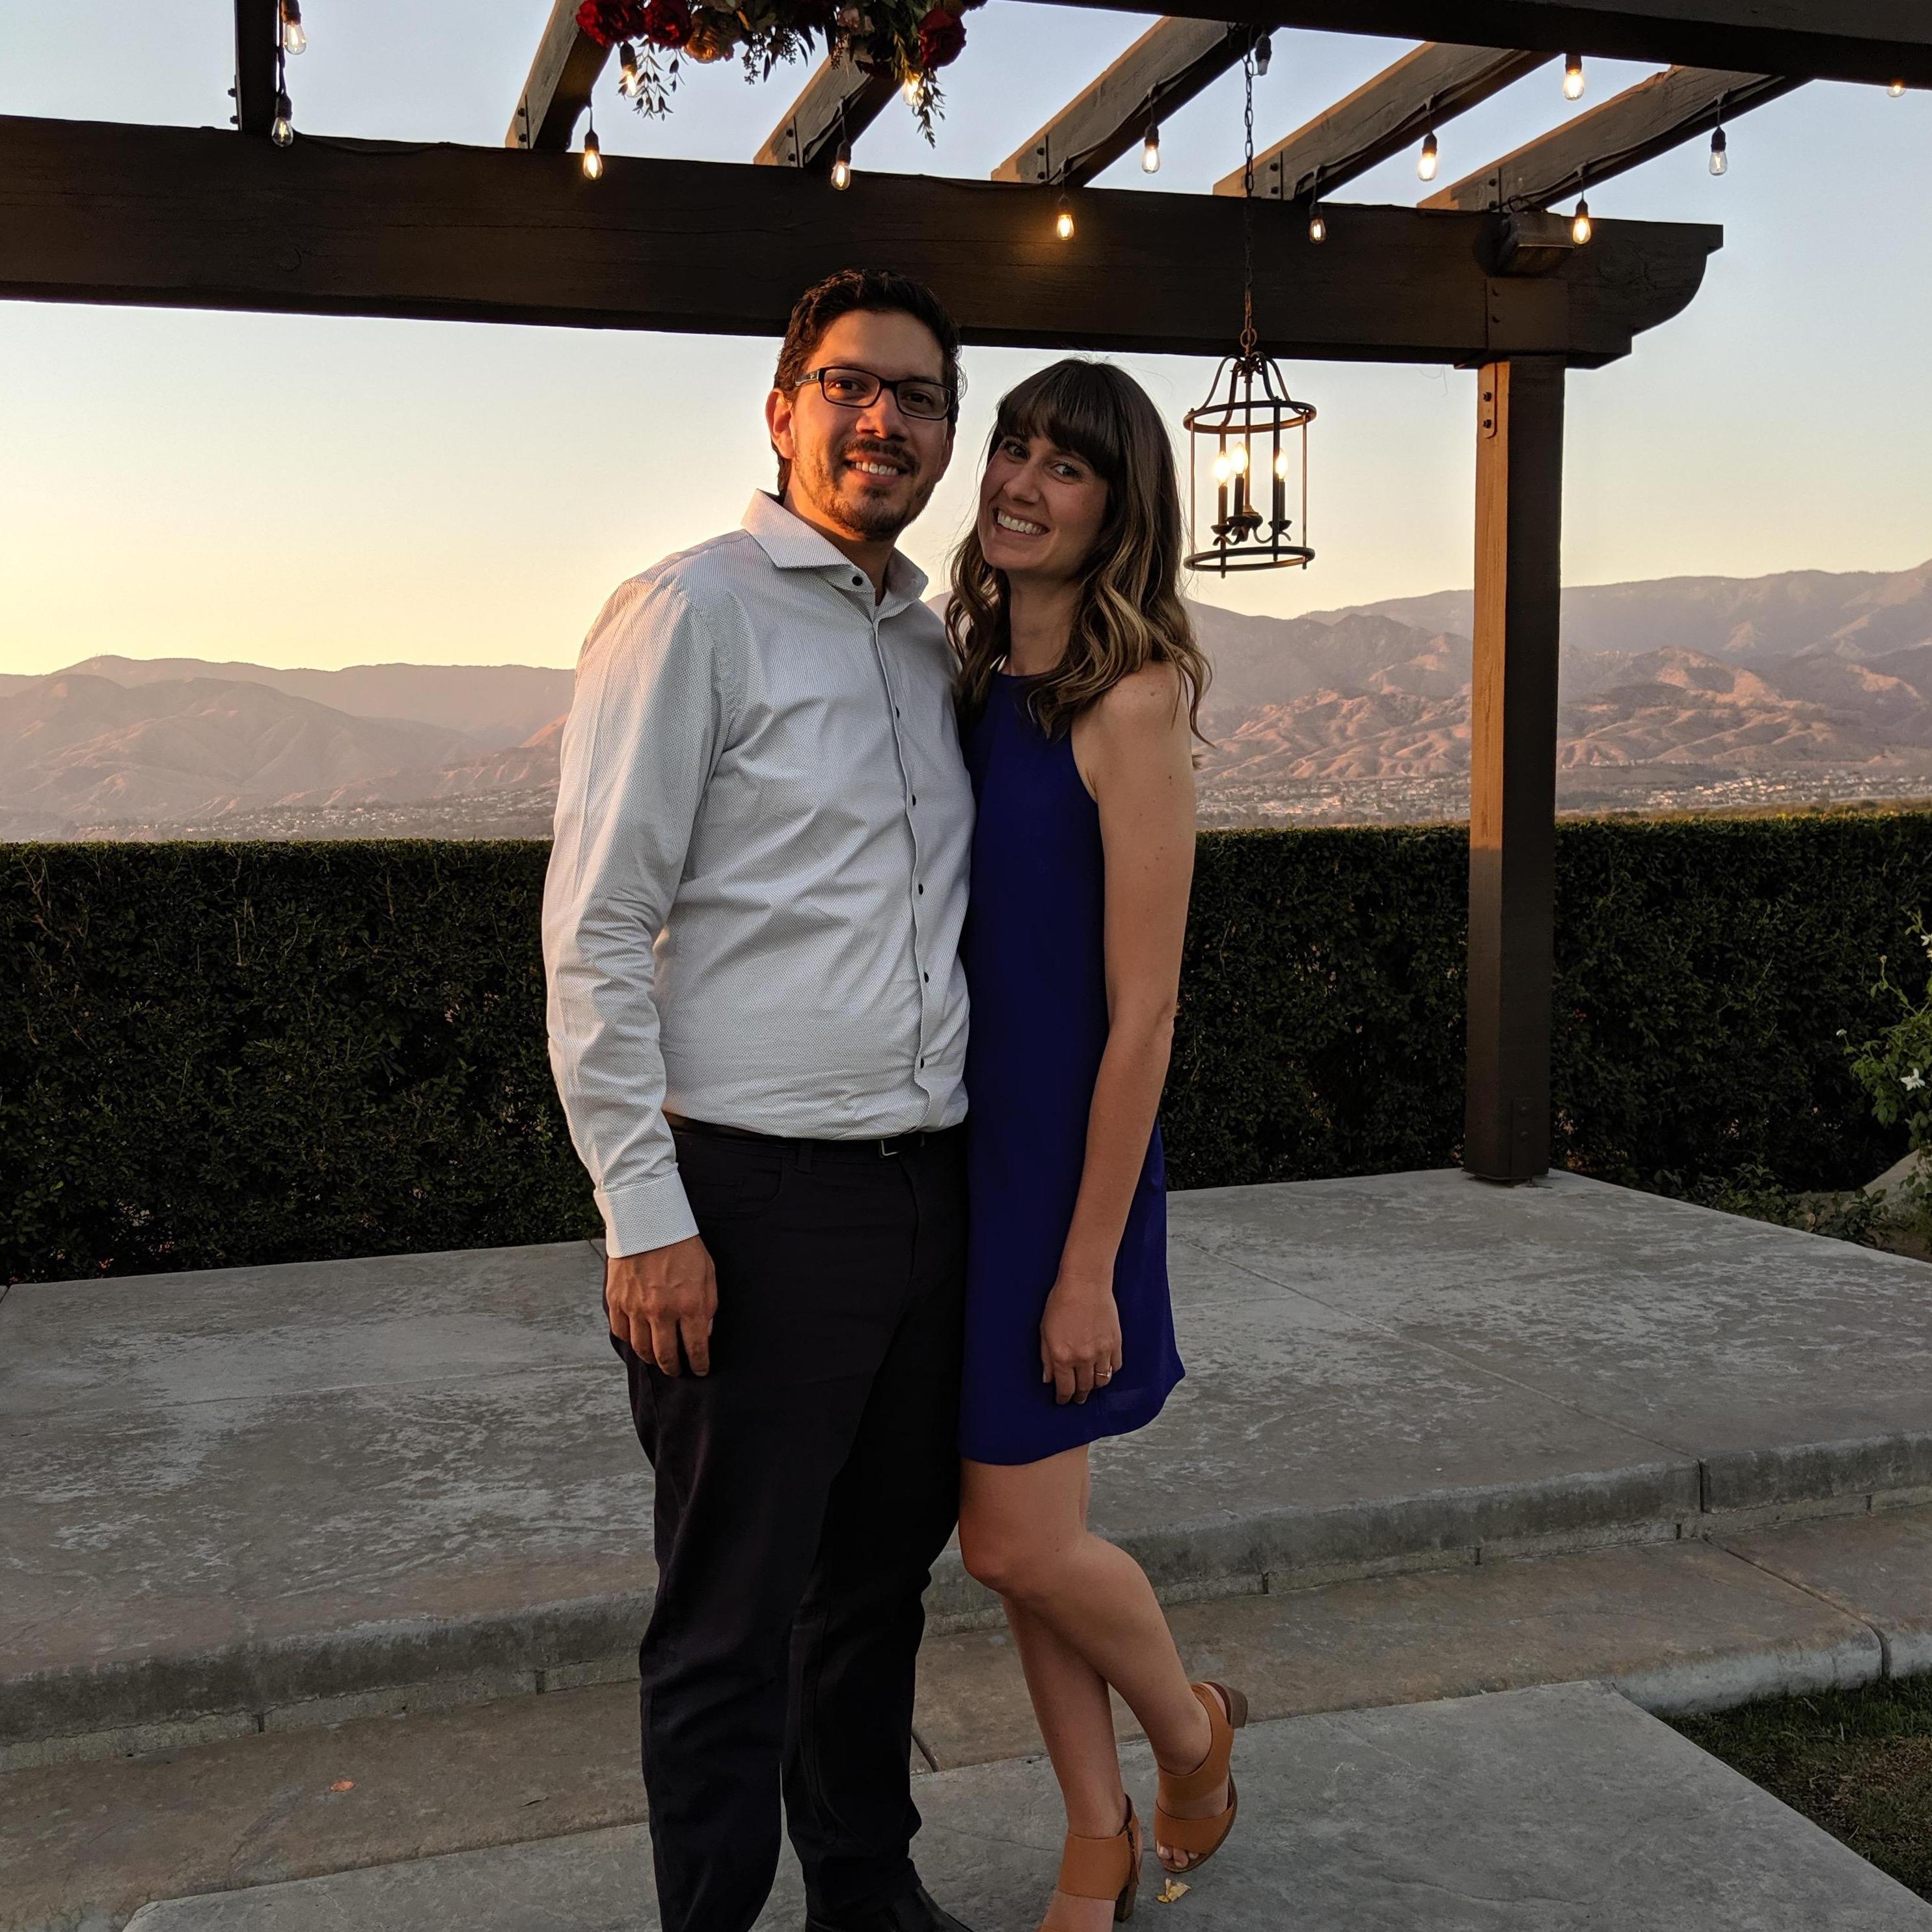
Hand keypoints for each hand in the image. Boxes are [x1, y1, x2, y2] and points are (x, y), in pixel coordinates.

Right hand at [606, 1236, 716, 1375]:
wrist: (649, 1221)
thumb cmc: (682, 1244)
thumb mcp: (708, 1273)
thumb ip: (709, 1305)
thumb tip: (705, 1332)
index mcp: (689, 1304)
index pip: (696, 1348)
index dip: (700, 1364)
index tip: (700, 1369)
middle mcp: (662, 1311)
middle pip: (666, 1356)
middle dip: (675, 1368)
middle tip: (678, 1370)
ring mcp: (636, 1307)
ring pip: (642, 1349)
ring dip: (651, 1359)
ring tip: (658, 1359)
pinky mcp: (617, 1300)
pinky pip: (621, 1332)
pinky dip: (630, 1341)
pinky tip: (638, 1340)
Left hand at [1039, 1268, 1122, 1405]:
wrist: (1085, 1283)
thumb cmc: (1060, 1303)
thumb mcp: (1045, 1331)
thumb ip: (1046, 1358)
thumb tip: (1048, 1379)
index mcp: (1062, 1356)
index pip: (1065, 1389)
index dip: (1063, 1398)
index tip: (1063, 1401)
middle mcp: (1082, 1358)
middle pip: (1084, 1388)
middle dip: (1079, 1396)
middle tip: (1077, 1397)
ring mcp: (1101, 1351)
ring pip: (1101, 1381)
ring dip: (1095, 1386)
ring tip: (1090, 1384)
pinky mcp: (1115, 1343)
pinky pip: (1115, 1367)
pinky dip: (1109, 1371)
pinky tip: (1103, 1368)